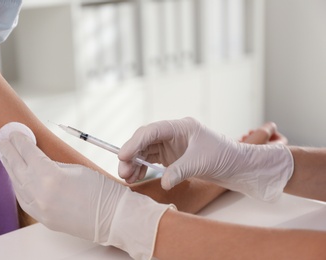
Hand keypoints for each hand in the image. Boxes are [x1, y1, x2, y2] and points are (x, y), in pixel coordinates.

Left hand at [0, 123, 173, 259]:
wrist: (112, 218)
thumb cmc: (101, 190)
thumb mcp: (76, 169)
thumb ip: (53, 164)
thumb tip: (38, 159)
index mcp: (50, 176)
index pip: (27, 153)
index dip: (20, 141)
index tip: (15, 132)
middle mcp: (40, 193)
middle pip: (16, 168)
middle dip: (9, 151)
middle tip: (4, 139)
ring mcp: (40, 209)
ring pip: (17, 185)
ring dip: (12, 169)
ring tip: (8, 157)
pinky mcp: (43, 219)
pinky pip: (24, 200)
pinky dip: (19, 186)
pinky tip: (18, 178)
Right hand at [118, 117, 293, 200]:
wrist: (236, 165)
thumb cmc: (223, 156)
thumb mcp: (200, 163)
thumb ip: (179, 171)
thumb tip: (162, 183)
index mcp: (180, 126)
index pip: (152, 131)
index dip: (135, 142)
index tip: (123, 156)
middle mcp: (172, 133)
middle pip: (144, 140)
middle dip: (131, 155)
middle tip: (123, 172)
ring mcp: (170, 144)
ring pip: (145, 150)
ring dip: (134, 163)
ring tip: (127, 178)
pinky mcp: (170, 156)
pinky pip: (150, 159)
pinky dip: (141, 168)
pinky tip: (136, 177)